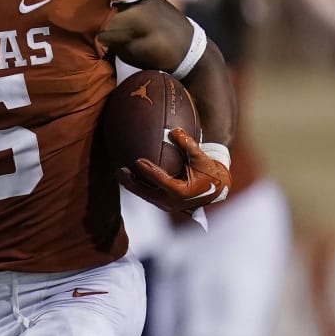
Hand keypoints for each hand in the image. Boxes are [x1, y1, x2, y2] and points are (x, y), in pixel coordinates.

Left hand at [116, 128, 230, 212]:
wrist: (216, 188)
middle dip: (131, 183)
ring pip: (144, 195)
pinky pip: (147, 194)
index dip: (149, 172)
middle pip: (147, 193)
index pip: (162, 181)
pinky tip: (127, 174)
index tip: (137, 161)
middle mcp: (172, 202)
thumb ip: (189, 145)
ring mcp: (167, 204)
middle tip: (119, 170)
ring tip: (118, 172)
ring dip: (131, 185)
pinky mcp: (163, 203)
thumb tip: (175, 131)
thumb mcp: (202, 158)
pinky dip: (137, 185)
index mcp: (182, 193)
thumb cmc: (209, 172)